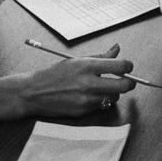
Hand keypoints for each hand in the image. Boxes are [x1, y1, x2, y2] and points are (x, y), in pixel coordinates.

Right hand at [21, 43, 137, 116]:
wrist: (33, 93)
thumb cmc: (54, 74)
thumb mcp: (76, 60)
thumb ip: (100, 57)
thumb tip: (117, 49)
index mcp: (87, 66)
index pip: (120, 66)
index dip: (128, 67)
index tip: (128, 67)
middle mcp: (88, 83)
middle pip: (124, 86)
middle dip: (129, 83)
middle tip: (126, 81)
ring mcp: (86, 100)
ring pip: (114, 98)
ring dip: (112, 93)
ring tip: (100, 87)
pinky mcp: (83, 112)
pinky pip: (100, 106)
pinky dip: (99, 101)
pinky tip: (88, 96)